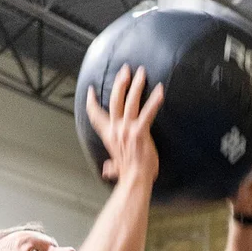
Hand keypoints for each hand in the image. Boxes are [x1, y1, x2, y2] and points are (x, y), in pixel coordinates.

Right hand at [85, 65, 164, 184]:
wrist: (135, 180)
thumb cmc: (128, 175)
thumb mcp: (116, 168)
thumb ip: (111, 166)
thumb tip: (107, 169)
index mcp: (109, 136)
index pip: (95, 115)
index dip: (91, 102)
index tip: (90, 90)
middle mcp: (116, 129)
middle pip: (115, 100)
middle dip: (120, 82)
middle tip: (125, 69)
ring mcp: (127, 129)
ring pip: (130, 101)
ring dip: (136, 85)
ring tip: (141, 72)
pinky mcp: (140, 131)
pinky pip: (148, 112)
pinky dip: (154, 100)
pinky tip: (161, 90)